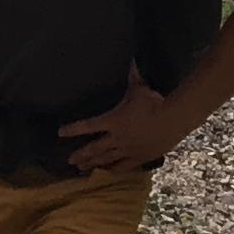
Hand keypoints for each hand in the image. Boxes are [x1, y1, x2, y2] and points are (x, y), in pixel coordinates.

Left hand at [62, 74, 182, 171]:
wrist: (173, 120)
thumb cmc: (154, 102)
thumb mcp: (139, 88)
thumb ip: (132, 75)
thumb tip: (131, 60)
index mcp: (112, 120)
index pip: (87, 126)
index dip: (73, 129)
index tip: (60, 133)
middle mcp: (117, 137)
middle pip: (94, 148)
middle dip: (81, 154)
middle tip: (69, 160)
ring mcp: (129, 149)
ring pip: (107, 159)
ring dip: (94, 164)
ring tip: (82, 169)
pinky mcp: (141, 157)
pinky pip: (125, 166)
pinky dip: (114, 170)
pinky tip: (108, 173)